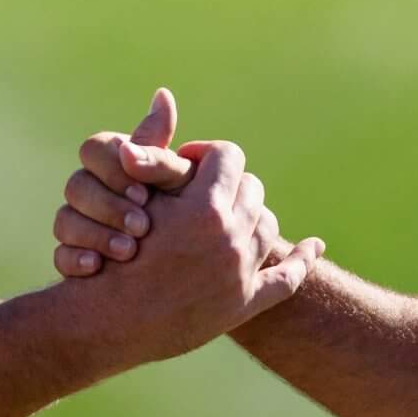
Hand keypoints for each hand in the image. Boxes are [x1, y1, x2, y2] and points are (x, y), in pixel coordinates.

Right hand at [50, 90, 321, 355]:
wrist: (105, 323)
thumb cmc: (108, 254)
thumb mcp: (130, 196)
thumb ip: (155, 148)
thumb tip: (165, 93)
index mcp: (207, 209)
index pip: (229, 156)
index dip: (206, 156)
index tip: (188, 167)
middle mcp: (233, 239)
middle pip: (252, 188)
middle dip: (230, 185)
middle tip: (206, 192)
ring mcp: (242, 273)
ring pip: (268, 225)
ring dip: (253, 216)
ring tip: (229, 218)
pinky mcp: (245, 304)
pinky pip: (289, 278)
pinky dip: (304, 260)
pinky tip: (312, 247)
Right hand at [52, 89, 189, 277]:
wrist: (186, 269)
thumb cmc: (187, 212)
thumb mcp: (178, 182)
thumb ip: (163, 151)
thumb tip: (163, 95)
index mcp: (113, 161)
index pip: (93, 148)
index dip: (115, 169)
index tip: (145, 193)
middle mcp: (90, 188)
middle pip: (76, 185)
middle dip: (109, 206)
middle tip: (143, 226)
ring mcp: (78, 223)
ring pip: (64, 220)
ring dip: (96, 234)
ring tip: (128, 250)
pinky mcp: (73, 256)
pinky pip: (60, 256)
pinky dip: (76, 260)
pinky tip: (97, 267)